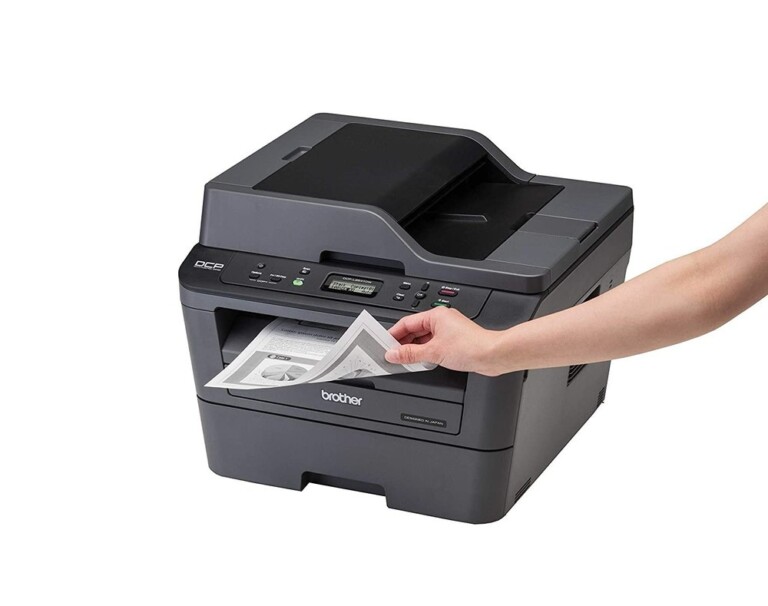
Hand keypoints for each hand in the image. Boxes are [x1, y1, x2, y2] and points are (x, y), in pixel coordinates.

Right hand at [385, 306, 502, 374]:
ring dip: (414, 349)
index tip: (385, 344)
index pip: (406, 322)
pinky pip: (433, 344)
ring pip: (424, 338)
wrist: (493, 355)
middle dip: (403, 343)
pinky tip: (421, 361)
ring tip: (405, 360)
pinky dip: (425, 352)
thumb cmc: (471, 346)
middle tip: (393, 355)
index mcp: (435, 315)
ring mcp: (448, 330)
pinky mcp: (454, 341)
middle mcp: (442, 320)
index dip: (394, 334)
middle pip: (414, 330)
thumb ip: (410, 354)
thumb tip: (394, 353)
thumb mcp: (433, 352)